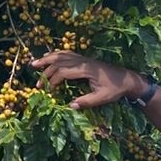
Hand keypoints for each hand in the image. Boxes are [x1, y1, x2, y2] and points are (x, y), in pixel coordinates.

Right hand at [30, 50, 144, 109]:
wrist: (126, 79)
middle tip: (37, 84)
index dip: (53, 81)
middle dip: (46, 71)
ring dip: (47, 59)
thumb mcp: (102, 98)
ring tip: (34, 64)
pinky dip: (56, 54)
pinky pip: (67, 53)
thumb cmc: (115, 89)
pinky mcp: (84, 59)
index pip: (63, 72)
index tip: (48, 91)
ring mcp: (83, 58)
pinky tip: (49, 56)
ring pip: (61, 55)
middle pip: (59, 61)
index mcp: (86, 69)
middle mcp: (83, 61)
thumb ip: (86, 102)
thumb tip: (70, 106)